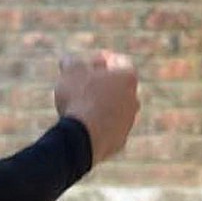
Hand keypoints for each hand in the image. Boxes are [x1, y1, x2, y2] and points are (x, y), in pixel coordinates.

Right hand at [54, 51, 140, 165]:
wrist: (83, 137)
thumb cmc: (80, 98)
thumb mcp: (71, 72)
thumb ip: (71, 62)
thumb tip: (68, 61)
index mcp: (127, 78)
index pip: (120, 61)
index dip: (105, 58)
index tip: (92, 60)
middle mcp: (133, 99)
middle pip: (120, 87)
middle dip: (104, 84)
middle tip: (87, 82)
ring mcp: (128, 122)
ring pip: (116, 110)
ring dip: (102, 106)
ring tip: (83, 105)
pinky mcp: (119, 141)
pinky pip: (109, 130)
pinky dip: (99, 126)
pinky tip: (84, 126)